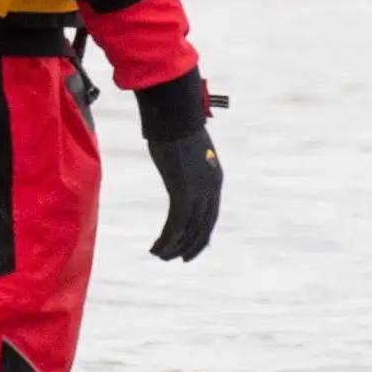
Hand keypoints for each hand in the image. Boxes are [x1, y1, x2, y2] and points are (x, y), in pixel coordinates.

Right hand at [135, 71, 222, 260]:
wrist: (175, 113)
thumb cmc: (175, 122)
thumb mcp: (184, 144)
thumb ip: (182, 157)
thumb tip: (169, 150)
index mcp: (214, 178)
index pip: (210, 215)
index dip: (200, 234)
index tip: (189, 246)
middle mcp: (210, 189)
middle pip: (202, 227)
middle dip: (190, 246)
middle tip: (175, 258)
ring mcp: (198, 192)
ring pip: (189, 230)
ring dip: (174, 247)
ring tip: (160, 255)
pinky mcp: (183, 192)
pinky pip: (176, 225)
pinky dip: (167, 239)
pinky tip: (156, 248)